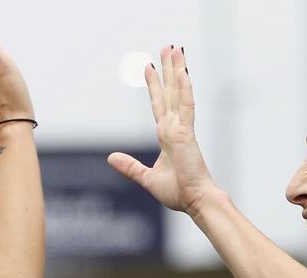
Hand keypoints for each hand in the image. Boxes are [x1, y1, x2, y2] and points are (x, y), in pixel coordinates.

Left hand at [108, 45, 216, 216]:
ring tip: (174, 48)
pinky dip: (185, 87)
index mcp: (167, 137)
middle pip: (169, 92)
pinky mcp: (187, 133)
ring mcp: (182, 129)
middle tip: (166, 48)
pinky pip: (186, 105)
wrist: (195, 201)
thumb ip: (130, 167)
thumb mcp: (147, 178)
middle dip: (167, 70)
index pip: (159, 105)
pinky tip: (183, 70)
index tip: (150, 68)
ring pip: (178, 92)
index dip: (154, 86)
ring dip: (176, 70)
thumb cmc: (178, 192)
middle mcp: (174, 128)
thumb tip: (110, 158)